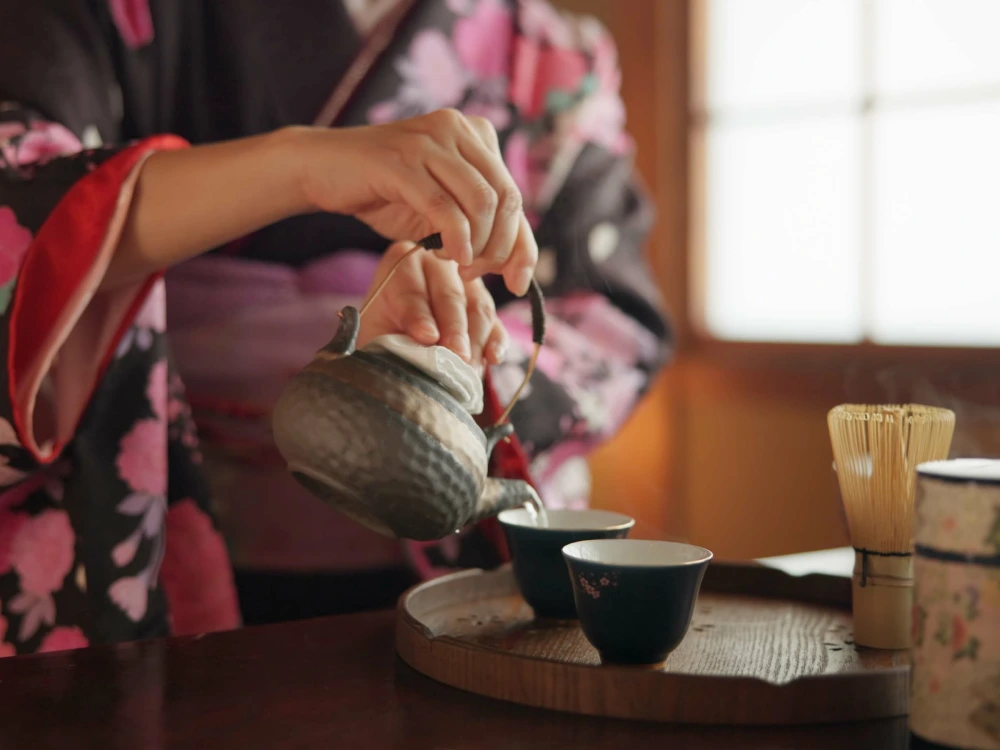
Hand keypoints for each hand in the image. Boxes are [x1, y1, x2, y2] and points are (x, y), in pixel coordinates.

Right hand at [291, 110, 537, 295]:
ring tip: (458, 265)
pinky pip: (444, 206)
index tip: (518, 283)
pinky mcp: (403, 160)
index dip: (524, 246)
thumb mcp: (440, 210)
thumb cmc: (385, 193)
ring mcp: (431, 140)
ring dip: (478, 245)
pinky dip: (455, 238)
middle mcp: (459, 129)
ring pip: (482, 202)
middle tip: (477, 275)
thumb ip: (477, 225)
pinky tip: (447, 256)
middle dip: (501, 248)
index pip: (515, 196)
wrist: (322, 169)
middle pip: (507, 199)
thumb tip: (518, 263)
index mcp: (476, 135)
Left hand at [357, 241, 508, 367]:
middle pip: (450, 296)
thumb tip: (424, 342)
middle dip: (454, 329)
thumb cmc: (381, 338)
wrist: (395, 349)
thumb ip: (390, 334)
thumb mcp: (377, 333)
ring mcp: (468, 284)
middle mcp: (439, 264)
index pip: (412, 288)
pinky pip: (497, 323)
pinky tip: (493, 358)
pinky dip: (496, 342)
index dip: (419, 315)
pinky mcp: (486, 309)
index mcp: (402, 262)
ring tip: (469, 368)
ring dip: (475, 341)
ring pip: (478, 309)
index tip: (426, 337)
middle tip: (456, 355)